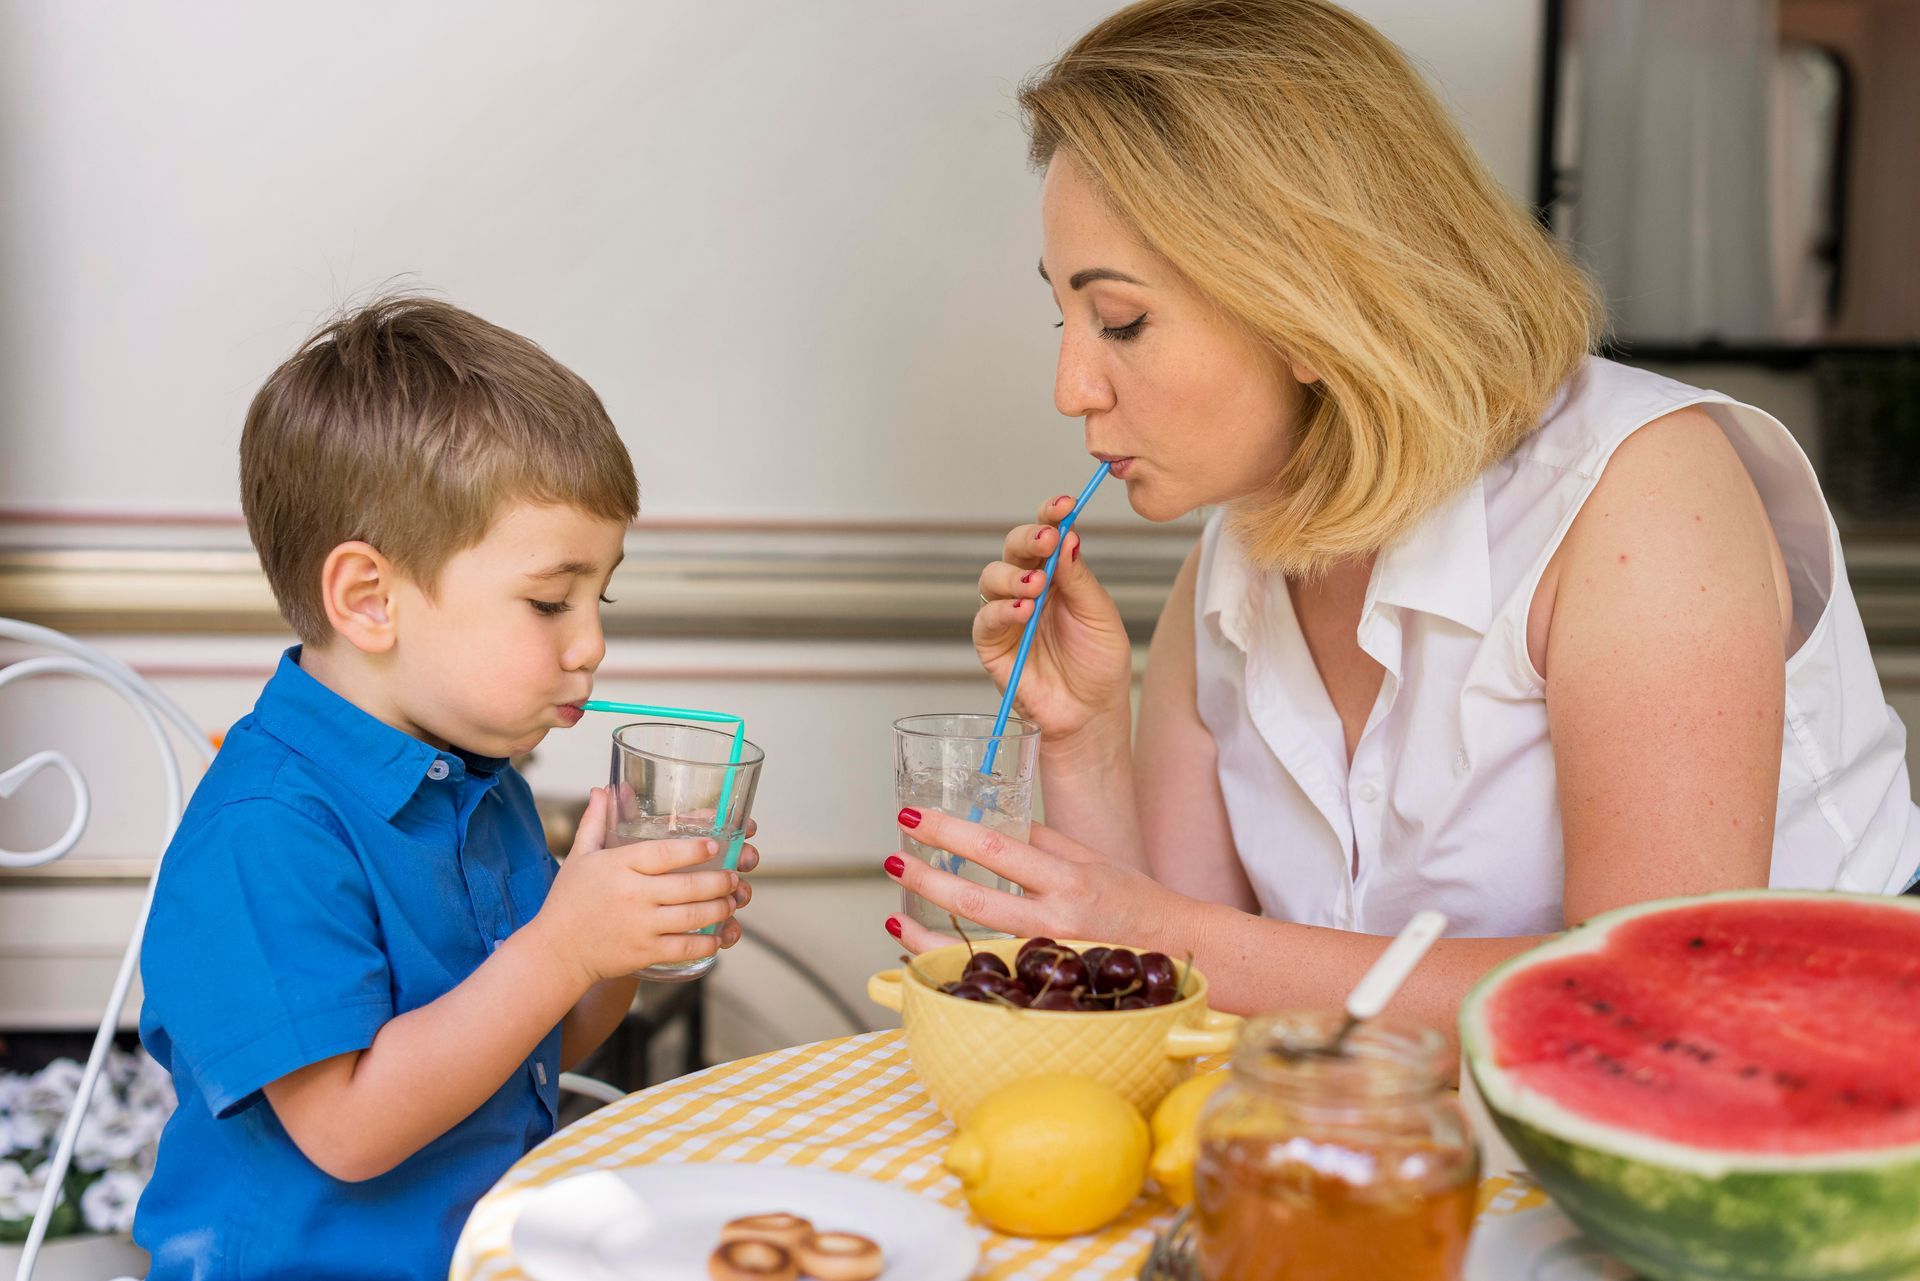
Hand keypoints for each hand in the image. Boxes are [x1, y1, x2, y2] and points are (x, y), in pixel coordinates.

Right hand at [532, 788, 742, 983]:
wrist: (555, 952)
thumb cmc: (568, 901)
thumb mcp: (580, 856)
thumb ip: (595, 822)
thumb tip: (602, 788)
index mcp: (619, 866)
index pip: (664, 853)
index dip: (694, 848)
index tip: (715, 845)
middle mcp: (632, 894)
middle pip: (687, 885)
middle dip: (719, 880)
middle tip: (734, 875)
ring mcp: (640, 925)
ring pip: (693, 915)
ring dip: (719, 907)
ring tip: (732, 900)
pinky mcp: (644, 952)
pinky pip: (685, 947)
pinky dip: (707, 941)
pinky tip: (718, 934)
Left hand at [881, 807, 1183, 954]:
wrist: (1177, 950)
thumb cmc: (1135, 900)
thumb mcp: (1092, 858)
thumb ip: (1043, 841)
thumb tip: (992, 820)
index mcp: (1068, 878)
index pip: (997, 847)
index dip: (949, 831)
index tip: (914, 816)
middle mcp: (1056, 920)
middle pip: (976, 899)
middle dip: (926, 878)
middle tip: (893, 859)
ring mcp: (1047, 958)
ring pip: (973, 949)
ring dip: (925, 934)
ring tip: (893, 918)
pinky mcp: (1043, 983)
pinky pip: (987, 976)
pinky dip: (952, 966)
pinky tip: (924, 955)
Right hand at [973, 494, 1132, 744]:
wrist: (1091, 714)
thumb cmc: (1099, 665)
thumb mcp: (1100, 616)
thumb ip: (1080, 579)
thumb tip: (1069, 537)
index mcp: (1058, 576)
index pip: (1047, 536)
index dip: (1051, 517)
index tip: (1065, 506)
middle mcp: (1029, 589)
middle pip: (1014, 549)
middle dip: (1027, 539)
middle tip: (1047, 541)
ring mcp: (1008, 616)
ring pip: (992, 578)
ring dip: (1012, 576)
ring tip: (1036, 587)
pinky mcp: (992, 645)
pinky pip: (985, 620)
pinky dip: (1001, 611)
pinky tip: (1023, 611)